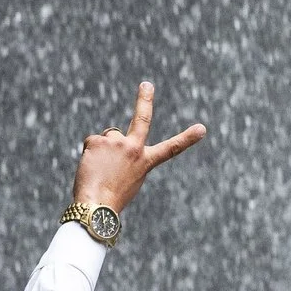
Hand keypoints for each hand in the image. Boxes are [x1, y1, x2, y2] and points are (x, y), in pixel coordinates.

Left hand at [73, 77, 207, 221]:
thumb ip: (126, 159)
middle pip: (141, 119)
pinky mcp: (98, 140)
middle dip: (145, 100)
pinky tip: (90, 168)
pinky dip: (89, 154)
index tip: (202, 129)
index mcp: (145, 162)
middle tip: (147, 84)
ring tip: (99, 171)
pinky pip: (91, 143)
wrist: (95, 206)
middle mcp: (133, 148)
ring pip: (107, 138)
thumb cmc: (112, 199)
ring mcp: (116, 142)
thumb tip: (111, 146)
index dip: (187, 138)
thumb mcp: (128, 179)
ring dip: (102, 151)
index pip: (171, 149)